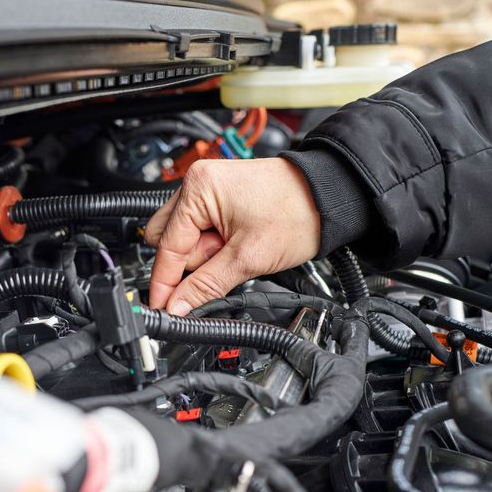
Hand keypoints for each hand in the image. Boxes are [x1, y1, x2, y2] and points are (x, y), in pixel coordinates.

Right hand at [145, 157, 320, 314]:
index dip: (165, 282)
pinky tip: (236, 245)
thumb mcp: (248, 258)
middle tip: (224, 264)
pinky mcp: (218, 200)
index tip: (161, 308)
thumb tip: (177, 306)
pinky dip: (214, 246)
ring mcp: (207, 190)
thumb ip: (206, 285)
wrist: (330, 199)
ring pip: (186, 239)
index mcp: (198, 187)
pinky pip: (200, 231)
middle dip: (192, 262)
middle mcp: (197, 183)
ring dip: (205, 255)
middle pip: (170, 241)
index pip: (167, 246)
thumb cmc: (298, 213)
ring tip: (237, 251)